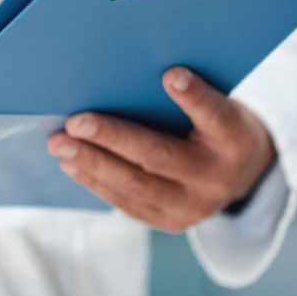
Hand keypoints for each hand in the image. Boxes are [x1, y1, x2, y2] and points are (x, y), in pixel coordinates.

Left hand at [47, 67, 274, 231]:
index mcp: (234, 139)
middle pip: (160, 156)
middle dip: (112, 138)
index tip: (170, 74)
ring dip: (92, 163)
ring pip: (136, 186)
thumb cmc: (212, 124)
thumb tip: (125, 73)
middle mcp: (216, 177)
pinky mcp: (171, 222)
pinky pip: (127, 203)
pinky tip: (71, 164)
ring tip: (60, 144)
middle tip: (75, 122)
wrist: (237, 174)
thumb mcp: (216, 104)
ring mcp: (194, 206)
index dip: (194, 97)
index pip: (215, 115)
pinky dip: (96, 181)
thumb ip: (185, 94)